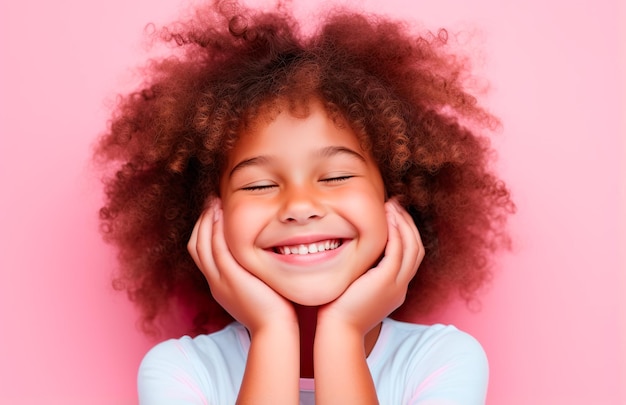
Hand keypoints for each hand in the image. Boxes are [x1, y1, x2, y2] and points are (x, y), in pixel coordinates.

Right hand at [187, 199, 296, 333]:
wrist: (274, 329)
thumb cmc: (274, 309)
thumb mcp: (257, 288)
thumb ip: (252, 272)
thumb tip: (260, 257)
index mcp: (218, 284)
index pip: (201, 253)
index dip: (204, 231)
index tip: (214, 213)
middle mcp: (214, 281)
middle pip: (196, 246)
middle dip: (202, 222)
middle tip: (210, 202)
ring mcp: (220, 280)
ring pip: (202, 245)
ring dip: (207, 221)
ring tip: (214, 202)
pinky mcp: (231, 278)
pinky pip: (217, 250)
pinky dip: (216, 231)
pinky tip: (221, 216)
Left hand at [318, 199, 423, 334]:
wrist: (338, 331)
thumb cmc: (338, 311)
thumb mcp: (355, 287)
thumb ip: (361, 271)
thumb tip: (352, 252)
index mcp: (396, 288)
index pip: (410, 255)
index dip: (405, 233)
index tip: (393, 215)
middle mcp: (401, 286)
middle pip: (417, 248)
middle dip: (408, 223)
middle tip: (396, 204)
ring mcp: (396, 284)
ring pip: (412, 247)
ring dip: (403, 223)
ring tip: (391, 206)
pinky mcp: (386, 281)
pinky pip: (398, 251)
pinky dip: (395, 232)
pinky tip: (386, 218)